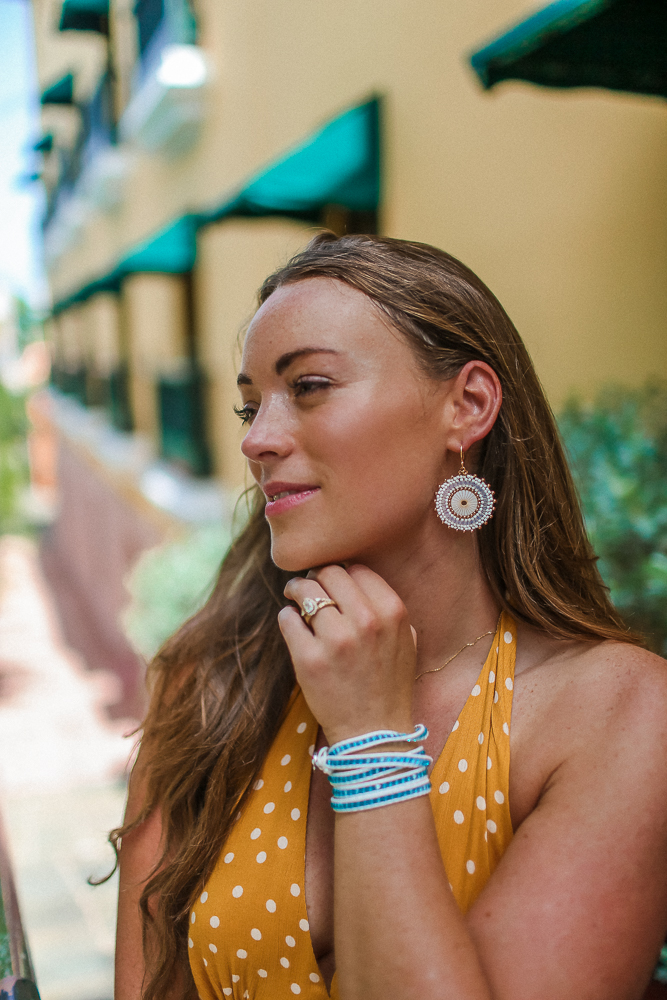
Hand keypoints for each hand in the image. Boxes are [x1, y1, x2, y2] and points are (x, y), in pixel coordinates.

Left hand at [279, 564, 415, 743]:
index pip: (357, 569)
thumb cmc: (388, 683)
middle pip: (329, 573)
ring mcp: (336, 640)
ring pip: (304, 590)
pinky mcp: (308, 659)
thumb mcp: (404, 639)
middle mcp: (366, 621)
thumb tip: (353, 575)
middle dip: (316, 576)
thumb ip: (385, 606)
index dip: (341, 573)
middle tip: (308, 586)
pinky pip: (287, 618)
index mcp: (392, 612)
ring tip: (294, 597)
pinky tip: (294, 625)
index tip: (332, 582)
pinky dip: (288, 617)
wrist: (374, 732)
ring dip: (296, 591)